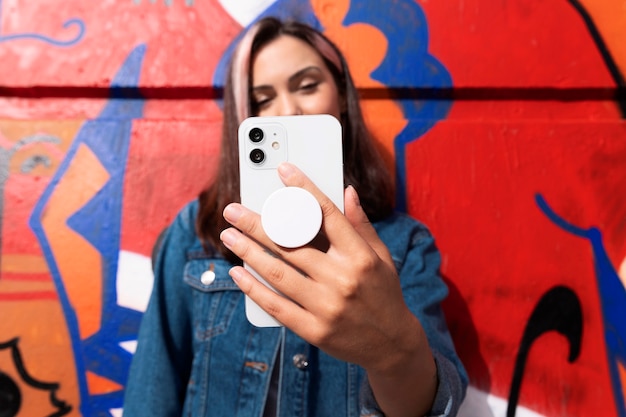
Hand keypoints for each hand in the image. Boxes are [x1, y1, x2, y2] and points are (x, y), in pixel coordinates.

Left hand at [220, 163, 427, 373]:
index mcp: (360, 257)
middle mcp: (343, 280)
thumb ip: (361, 225)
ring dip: (248, 252)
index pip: (327, 215)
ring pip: (278, 273)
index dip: (304, 190)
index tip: (284, 171)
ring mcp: (327, 307)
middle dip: (257, 224)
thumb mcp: (381, 257)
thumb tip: (347, 191)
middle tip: (232, 211)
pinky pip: (277, 306)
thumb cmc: (384, 294)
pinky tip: (238, 273)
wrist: (392, 344)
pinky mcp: (314, 330)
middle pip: (292, 244)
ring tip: (229, 236)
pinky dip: (254, 289)